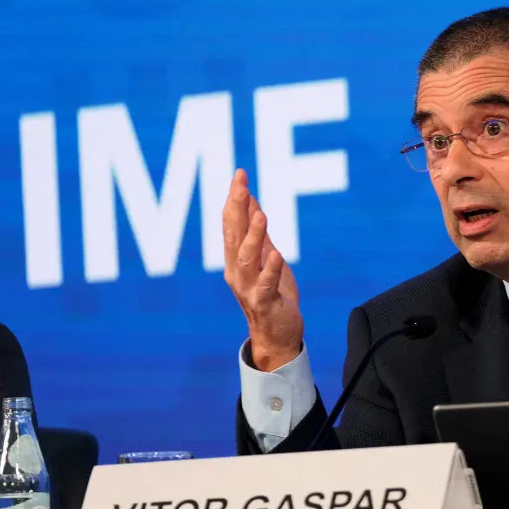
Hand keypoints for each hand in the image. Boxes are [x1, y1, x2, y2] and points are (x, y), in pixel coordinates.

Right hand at [222, 169, 303, 370]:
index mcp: (236, 257)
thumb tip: (251, 200)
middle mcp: (236, 270)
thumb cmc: (272, 293)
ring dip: (253, 236)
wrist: (276, 334)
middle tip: (241, 185)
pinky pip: (265, 285)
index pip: (232, 223)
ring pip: (246, 258)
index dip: (235, 198)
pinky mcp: (264, 302)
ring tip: (261, 215)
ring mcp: (247, 287)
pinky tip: (276, 254)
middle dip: (237, 208)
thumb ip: (257, 231)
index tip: (240, 174)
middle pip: (234, 235)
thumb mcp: (265, 256)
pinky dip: (270, 269)